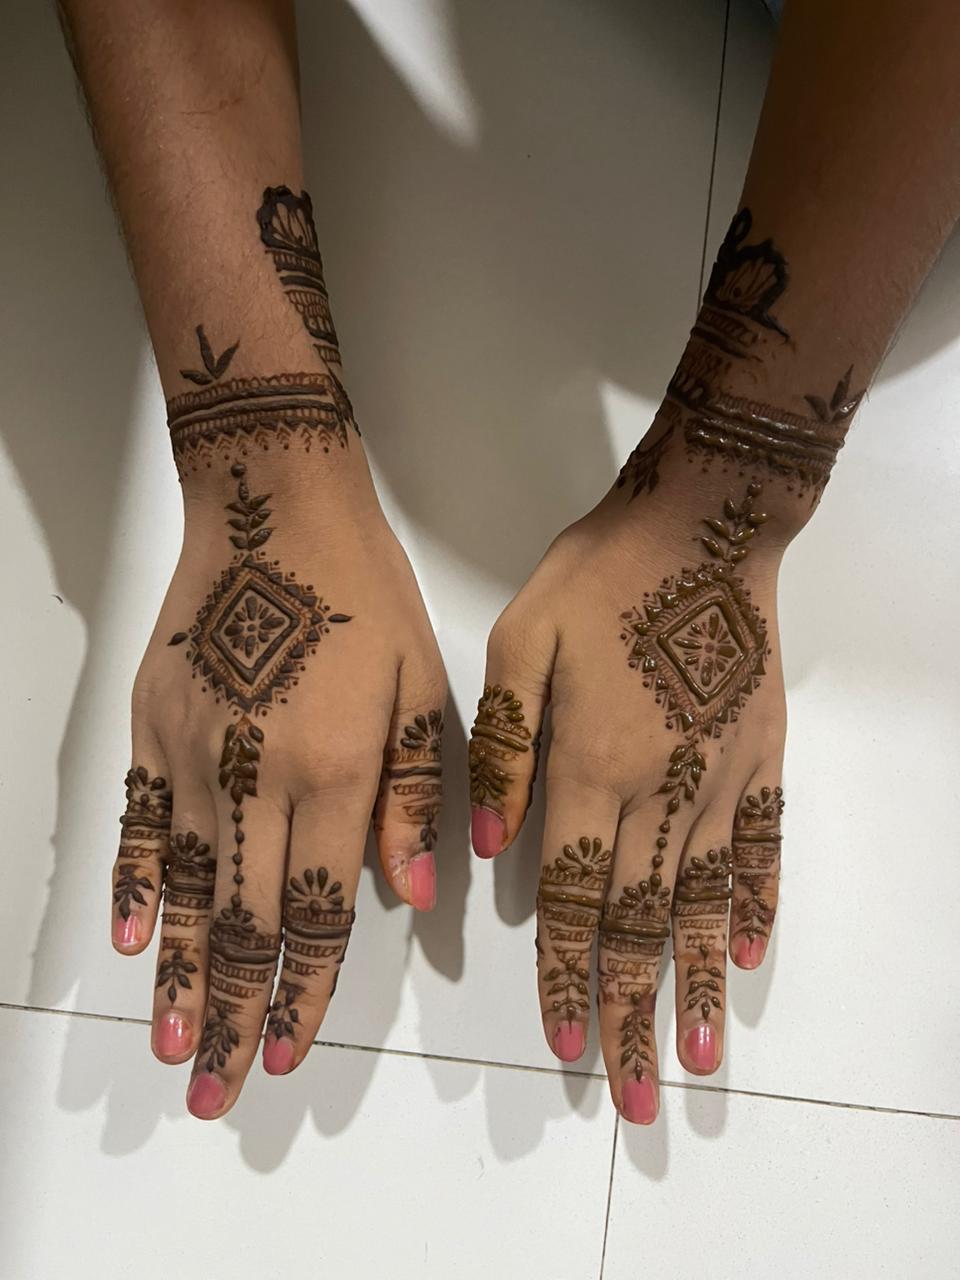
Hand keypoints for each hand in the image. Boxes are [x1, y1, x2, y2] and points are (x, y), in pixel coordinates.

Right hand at [112, 428, 444, 1119]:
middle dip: (236, 1013)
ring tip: (174, 1046)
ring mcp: (194, 754)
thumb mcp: (423, 684)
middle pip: (245, 919)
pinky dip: (138, 888)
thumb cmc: (364, 591)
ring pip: (187, 889)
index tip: (294, 1050)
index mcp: (337, 768)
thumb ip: (415, 793)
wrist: (274, 509)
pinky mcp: (153, 729)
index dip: (305, 987)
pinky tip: (135, 943)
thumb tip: (404, 894)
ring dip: (181, 974)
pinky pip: (141, 825)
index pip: (315, 906)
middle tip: (220, 1091)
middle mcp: (257, 775)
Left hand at [468, 413, 790, 1123]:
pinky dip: (757, 905)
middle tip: (632, 1095)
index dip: (567, 975)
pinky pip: (762, 847)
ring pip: (704, 903)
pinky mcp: (763, 758)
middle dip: (630, 1012)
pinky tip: (751, 955)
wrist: (702, 524)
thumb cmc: (597, 577)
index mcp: (590, 766)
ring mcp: (720, 779)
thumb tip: (488, 851)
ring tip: (697, 1061)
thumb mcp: (516, 643)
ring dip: (698, 986)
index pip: (574, 896)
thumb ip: (502, 751)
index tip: (565, 1046)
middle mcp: (659, 791)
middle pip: (641, 922)